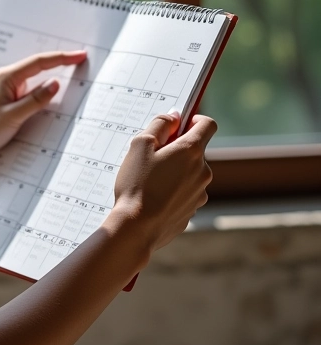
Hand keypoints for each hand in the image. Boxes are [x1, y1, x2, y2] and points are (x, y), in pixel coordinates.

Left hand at [0, 51, 86, 166]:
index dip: (62, 57)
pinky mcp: (10, 100)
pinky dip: (45, 89)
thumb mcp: (13, 116)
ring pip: (36, 78)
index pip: (39, 62)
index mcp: (7, 77)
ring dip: (53, 74)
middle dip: (60, 61)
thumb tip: (56, 84)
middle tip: (82, 59)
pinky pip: (32, 90)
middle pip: (39, 65)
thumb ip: (36, 100)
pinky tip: (54, 91)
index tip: (80, 55)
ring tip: (74, 69)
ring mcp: (9, 89)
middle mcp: (8, 79)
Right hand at [112, 112, 216, 252]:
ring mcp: (200, 193)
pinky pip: (185, 193)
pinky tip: (153, 197)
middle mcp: (202, 171)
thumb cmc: (136, 184)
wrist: (137, 228)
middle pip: (195, 151)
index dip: (194, 119)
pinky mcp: (192, 210)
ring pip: (190, 173)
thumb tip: (174, 116)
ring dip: (175, 171)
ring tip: (149, 180)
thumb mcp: (140, 145)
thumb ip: (159, 124)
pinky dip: (173, 190)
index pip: (207, 124)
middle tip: (151, 156)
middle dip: (177, 149)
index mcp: (191, 151)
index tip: (179, 125)